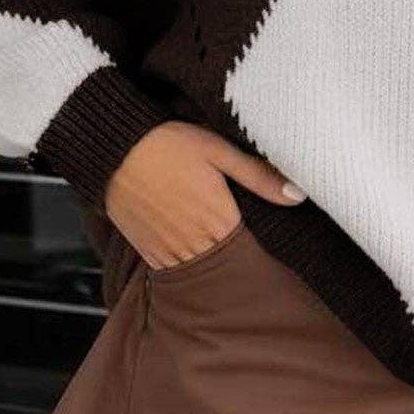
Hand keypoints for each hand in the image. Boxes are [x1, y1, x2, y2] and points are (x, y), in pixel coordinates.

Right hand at [103, 120, 306, 269]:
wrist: (113, 150)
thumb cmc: (169, 144)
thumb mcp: (219, 151)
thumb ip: (258, 177)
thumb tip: (299, 196)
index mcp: (220, 221)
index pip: (253, 248)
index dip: (260, 238)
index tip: (265, 228)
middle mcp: (196, 245)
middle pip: (228, 262)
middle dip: (235, 251)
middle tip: (233, 227)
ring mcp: (169, 253)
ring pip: (200, 269)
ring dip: (209, 257)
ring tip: (207, 230)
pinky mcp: (148, 253)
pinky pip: (174, 269)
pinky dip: (184, 258)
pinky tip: (186, 235)